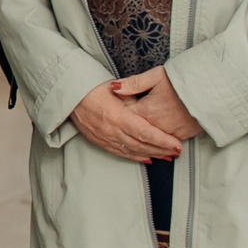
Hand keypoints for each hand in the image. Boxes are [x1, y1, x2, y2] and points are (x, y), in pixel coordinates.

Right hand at [69, 80, 184, 163]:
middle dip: (162, 150)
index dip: (163, 140)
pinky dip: (135, 157)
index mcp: (117, 116)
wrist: (69, 96)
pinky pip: (120, 153)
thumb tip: (151, 105)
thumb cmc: (92, 88)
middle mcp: (111, 131)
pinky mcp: (99, 141)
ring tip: (168, 157)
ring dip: (152, 155)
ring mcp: (105, 138)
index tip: (177, 143)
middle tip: (178, 152)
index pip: (146, 133)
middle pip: (142, 145)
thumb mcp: (115, 89)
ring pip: (133, 151)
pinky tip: (147, 159)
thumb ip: (134, 98)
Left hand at [113, 66, 203, 143]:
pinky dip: (157, 144)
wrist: (212, 92)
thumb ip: (134, 83)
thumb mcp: (157, 76)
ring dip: (141, 139)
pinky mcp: (181, 136)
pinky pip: (164, 143)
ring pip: (149, 140)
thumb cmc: (184, 81)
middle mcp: (155, 125)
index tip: (113, 109)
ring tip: (133, 137)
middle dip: (126, 128)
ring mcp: (168, 133)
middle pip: (134, 130)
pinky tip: (152, 145)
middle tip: (119, 125)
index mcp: (146, 110)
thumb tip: (114, 87)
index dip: (118, 111)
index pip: (124, 114)